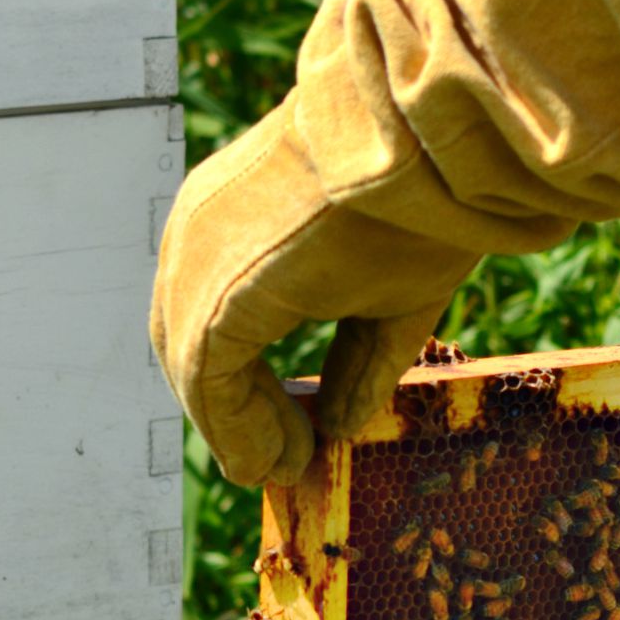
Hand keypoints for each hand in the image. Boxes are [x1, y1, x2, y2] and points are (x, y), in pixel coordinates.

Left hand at [151, 103, 476, 485]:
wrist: (426, 151)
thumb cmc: (423, 204)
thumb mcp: (391, 293)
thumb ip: (358, 361)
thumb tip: (341, 426)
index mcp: (238, 216)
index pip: (219, 311)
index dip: (251, 381)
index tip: (299, 431)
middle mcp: (201, 231)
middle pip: (193, 341)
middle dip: (238, 410)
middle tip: (286, 459)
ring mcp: (198, 258)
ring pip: (196, 367)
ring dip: (239, 430)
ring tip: (285, 468)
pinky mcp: (215, 291)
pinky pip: (208, 380)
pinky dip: (237, 429)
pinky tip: (274, 459)